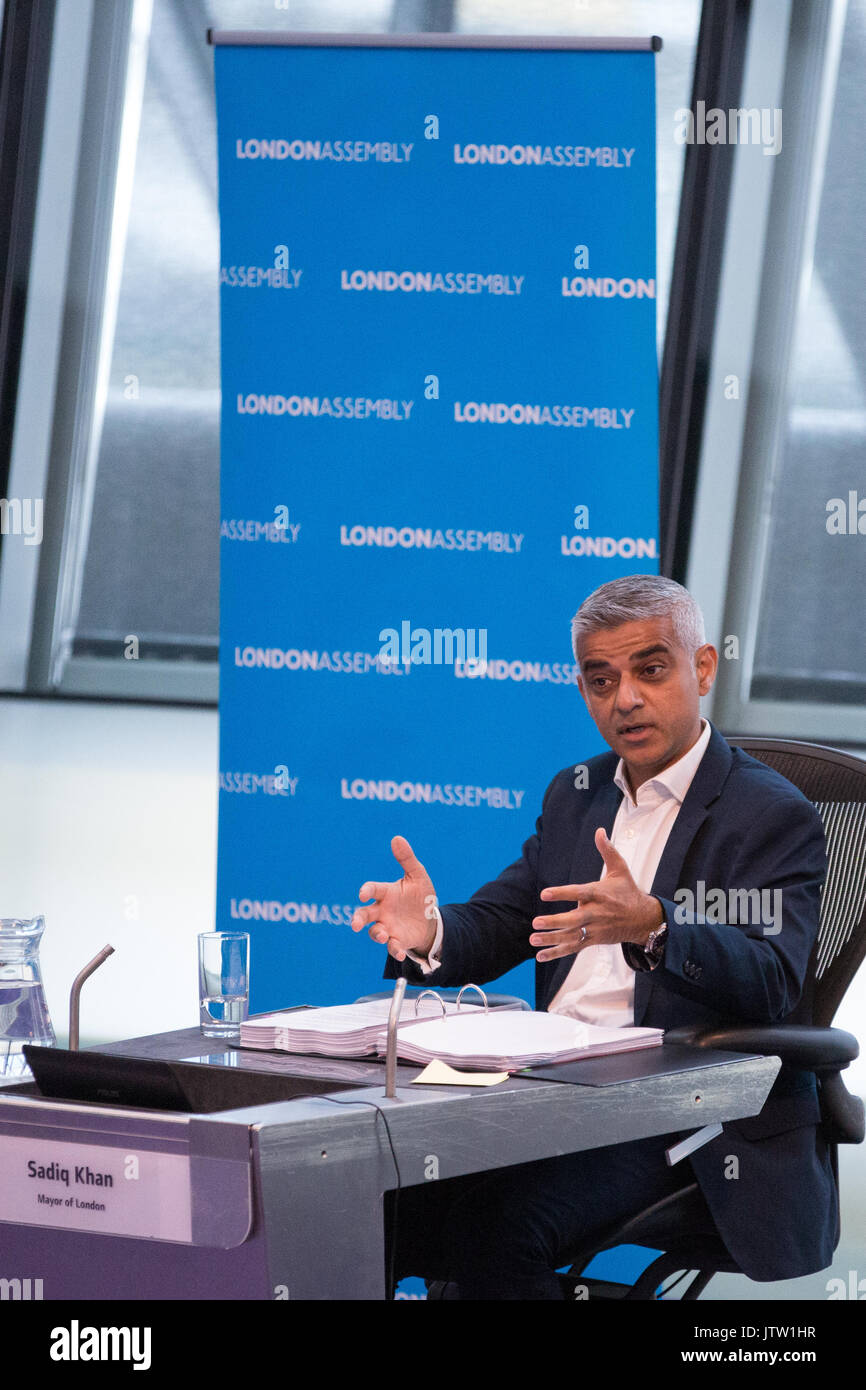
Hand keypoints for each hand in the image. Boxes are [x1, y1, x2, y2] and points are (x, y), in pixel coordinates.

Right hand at [350, 835, 438, 961]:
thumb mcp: (417, 876)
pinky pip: (392, 947)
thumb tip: (396, 838)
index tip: (363, 894)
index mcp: (386, 893)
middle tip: (356, 925)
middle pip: (364, 915)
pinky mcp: (397, 940)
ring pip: (375, 932)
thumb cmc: (419, 896)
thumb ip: (406, 859)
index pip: (372, 890)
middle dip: (358, 919)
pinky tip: (401, 952)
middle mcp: (382, 911)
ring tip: (383, 935)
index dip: (366, 891)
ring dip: (377, 934)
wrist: (431, 919)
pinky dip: (395, 950)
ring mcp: (388, 927)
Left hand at [528, 827, 664, 962]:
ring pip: (571, 936)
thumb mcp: (620, 869)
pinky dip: (557, 953)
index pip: (579, 893)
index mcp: (600, 894)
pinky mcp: (593, 940)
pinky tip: (540, 956)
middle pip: (574, 920)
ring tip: (532, 938)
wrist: (644, 920)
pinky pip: (573, 948)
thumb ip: (607, 851)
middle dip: (555, 922)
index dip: (562, 894)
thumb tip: (600, 830)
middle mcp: (596, 913)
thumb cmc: (628, 892)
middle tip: (535, 923)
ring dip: (551, 939)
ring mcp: (594, 929)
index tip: (544, 894)